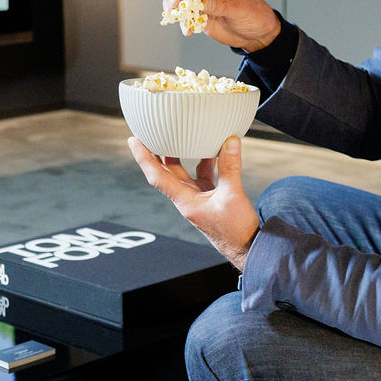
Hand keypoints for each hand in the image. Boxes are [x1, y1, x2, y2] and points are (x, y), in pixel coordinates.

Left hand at [127, 135, 258, 270]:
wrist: (246, 248)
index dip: (143, 157)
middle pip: (166, 172)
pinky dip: (205, 163)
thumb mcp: (232, 195)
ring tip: (178, 136)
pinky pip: (202, 177)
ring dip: (181, 155)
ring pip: (184, 173)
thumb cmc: (235, 230)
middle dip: (156, 153)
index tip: (133, 141)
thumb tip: (230, 142)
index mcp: (185, 201)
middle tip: (149, 133)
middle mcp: (187, 200)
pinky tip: (213, 152)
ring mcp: (198, 200)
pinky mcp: (210, 199)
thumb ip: (230, 167)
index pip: (157, 176)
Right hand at [164, 0, 281, 52]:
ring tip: (176, 16)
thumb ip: (219, 4)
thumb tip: (198, 1)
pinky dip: (180, 19)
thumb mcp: (241, 9)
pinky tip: (187, 30)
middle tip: (173, 4)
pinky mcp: (197, 10)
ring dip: (173, 3)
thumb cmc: (256, 16)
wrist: (256, 34)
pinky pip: (183, 11)